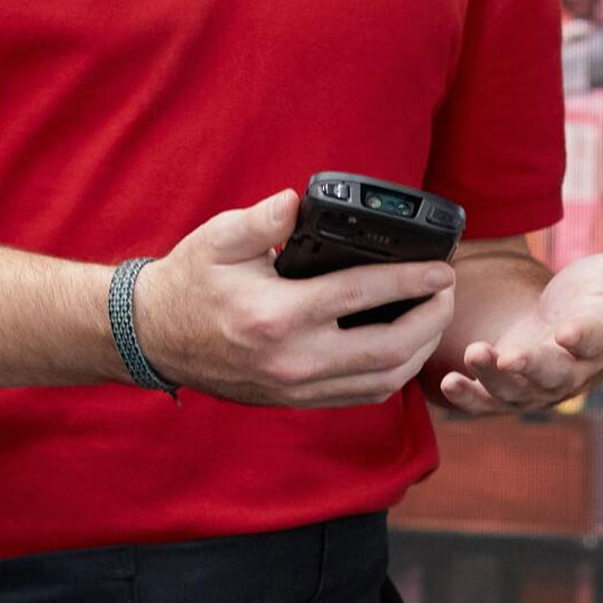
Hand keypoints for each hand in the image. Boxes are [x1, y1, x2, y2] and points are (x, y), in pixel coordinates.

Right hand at [132, 191, 457, 408]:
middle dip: (432, 320)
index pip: (362, 295)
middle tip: (448, 291)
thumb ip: (263, 219)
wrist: (154, 337)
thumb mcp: (219, 238)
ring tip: (434, 317)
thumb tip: (297, 201)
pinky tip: (404, 346)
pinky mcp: (295, 400)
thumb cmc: (189, 283)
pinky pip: (360, 395)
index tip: (440, 268)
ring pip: (382, 382)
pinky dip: (392, 373)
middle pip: (389, 350)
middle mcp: (293, 359)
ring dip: (420, 352)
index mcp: (277, 315)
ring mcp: (296, 387)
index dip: (411, 281)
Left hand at [434, 243, 602, 415]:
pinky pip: (486, 402)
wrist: (563, 316)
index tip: (569, 330)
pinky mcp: (504, 390)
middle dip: (529, 367)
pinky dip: (467, 398)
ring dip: (492, 378)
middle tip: (509, 356)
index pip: (594, 340)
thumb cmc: (596, 294)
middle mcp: (567, 369)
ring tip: (474, 355)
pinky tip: (449, 384)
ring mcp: (534, 384)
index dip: (583, 337)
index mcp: (598, 339)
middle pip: (551, 374)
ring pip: (514, 391)